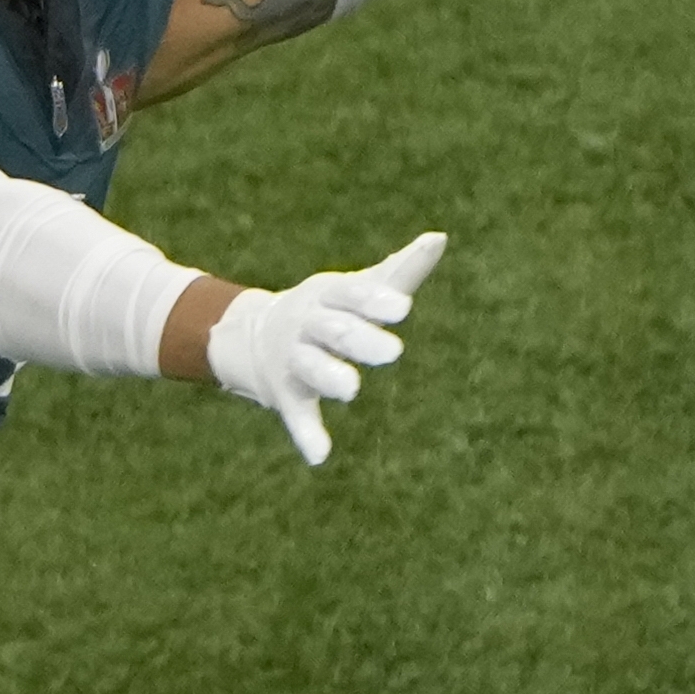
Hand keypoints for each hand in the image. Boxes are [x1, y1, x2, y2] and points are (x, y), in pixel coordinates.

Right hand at [205, 230, 445, 465]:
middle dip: (360, 338)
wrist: (254, 335)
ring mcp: (294, 359)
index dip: (375, 301)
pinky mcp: (287, 396)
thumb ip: (400, 270)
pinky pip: (297, 416)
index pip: (352, 294)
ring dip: (330, 375)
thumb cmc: (326, 309)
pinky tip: (320, 455)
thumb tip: (440, 238)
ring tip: (352, 389)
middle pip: (334, 329)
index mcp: (327, 295)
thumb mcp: (355, 288)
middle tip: (394, 351)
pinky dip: (307, 435)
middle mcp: (307, 324)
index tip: (403, 308)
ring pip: (311, 367)